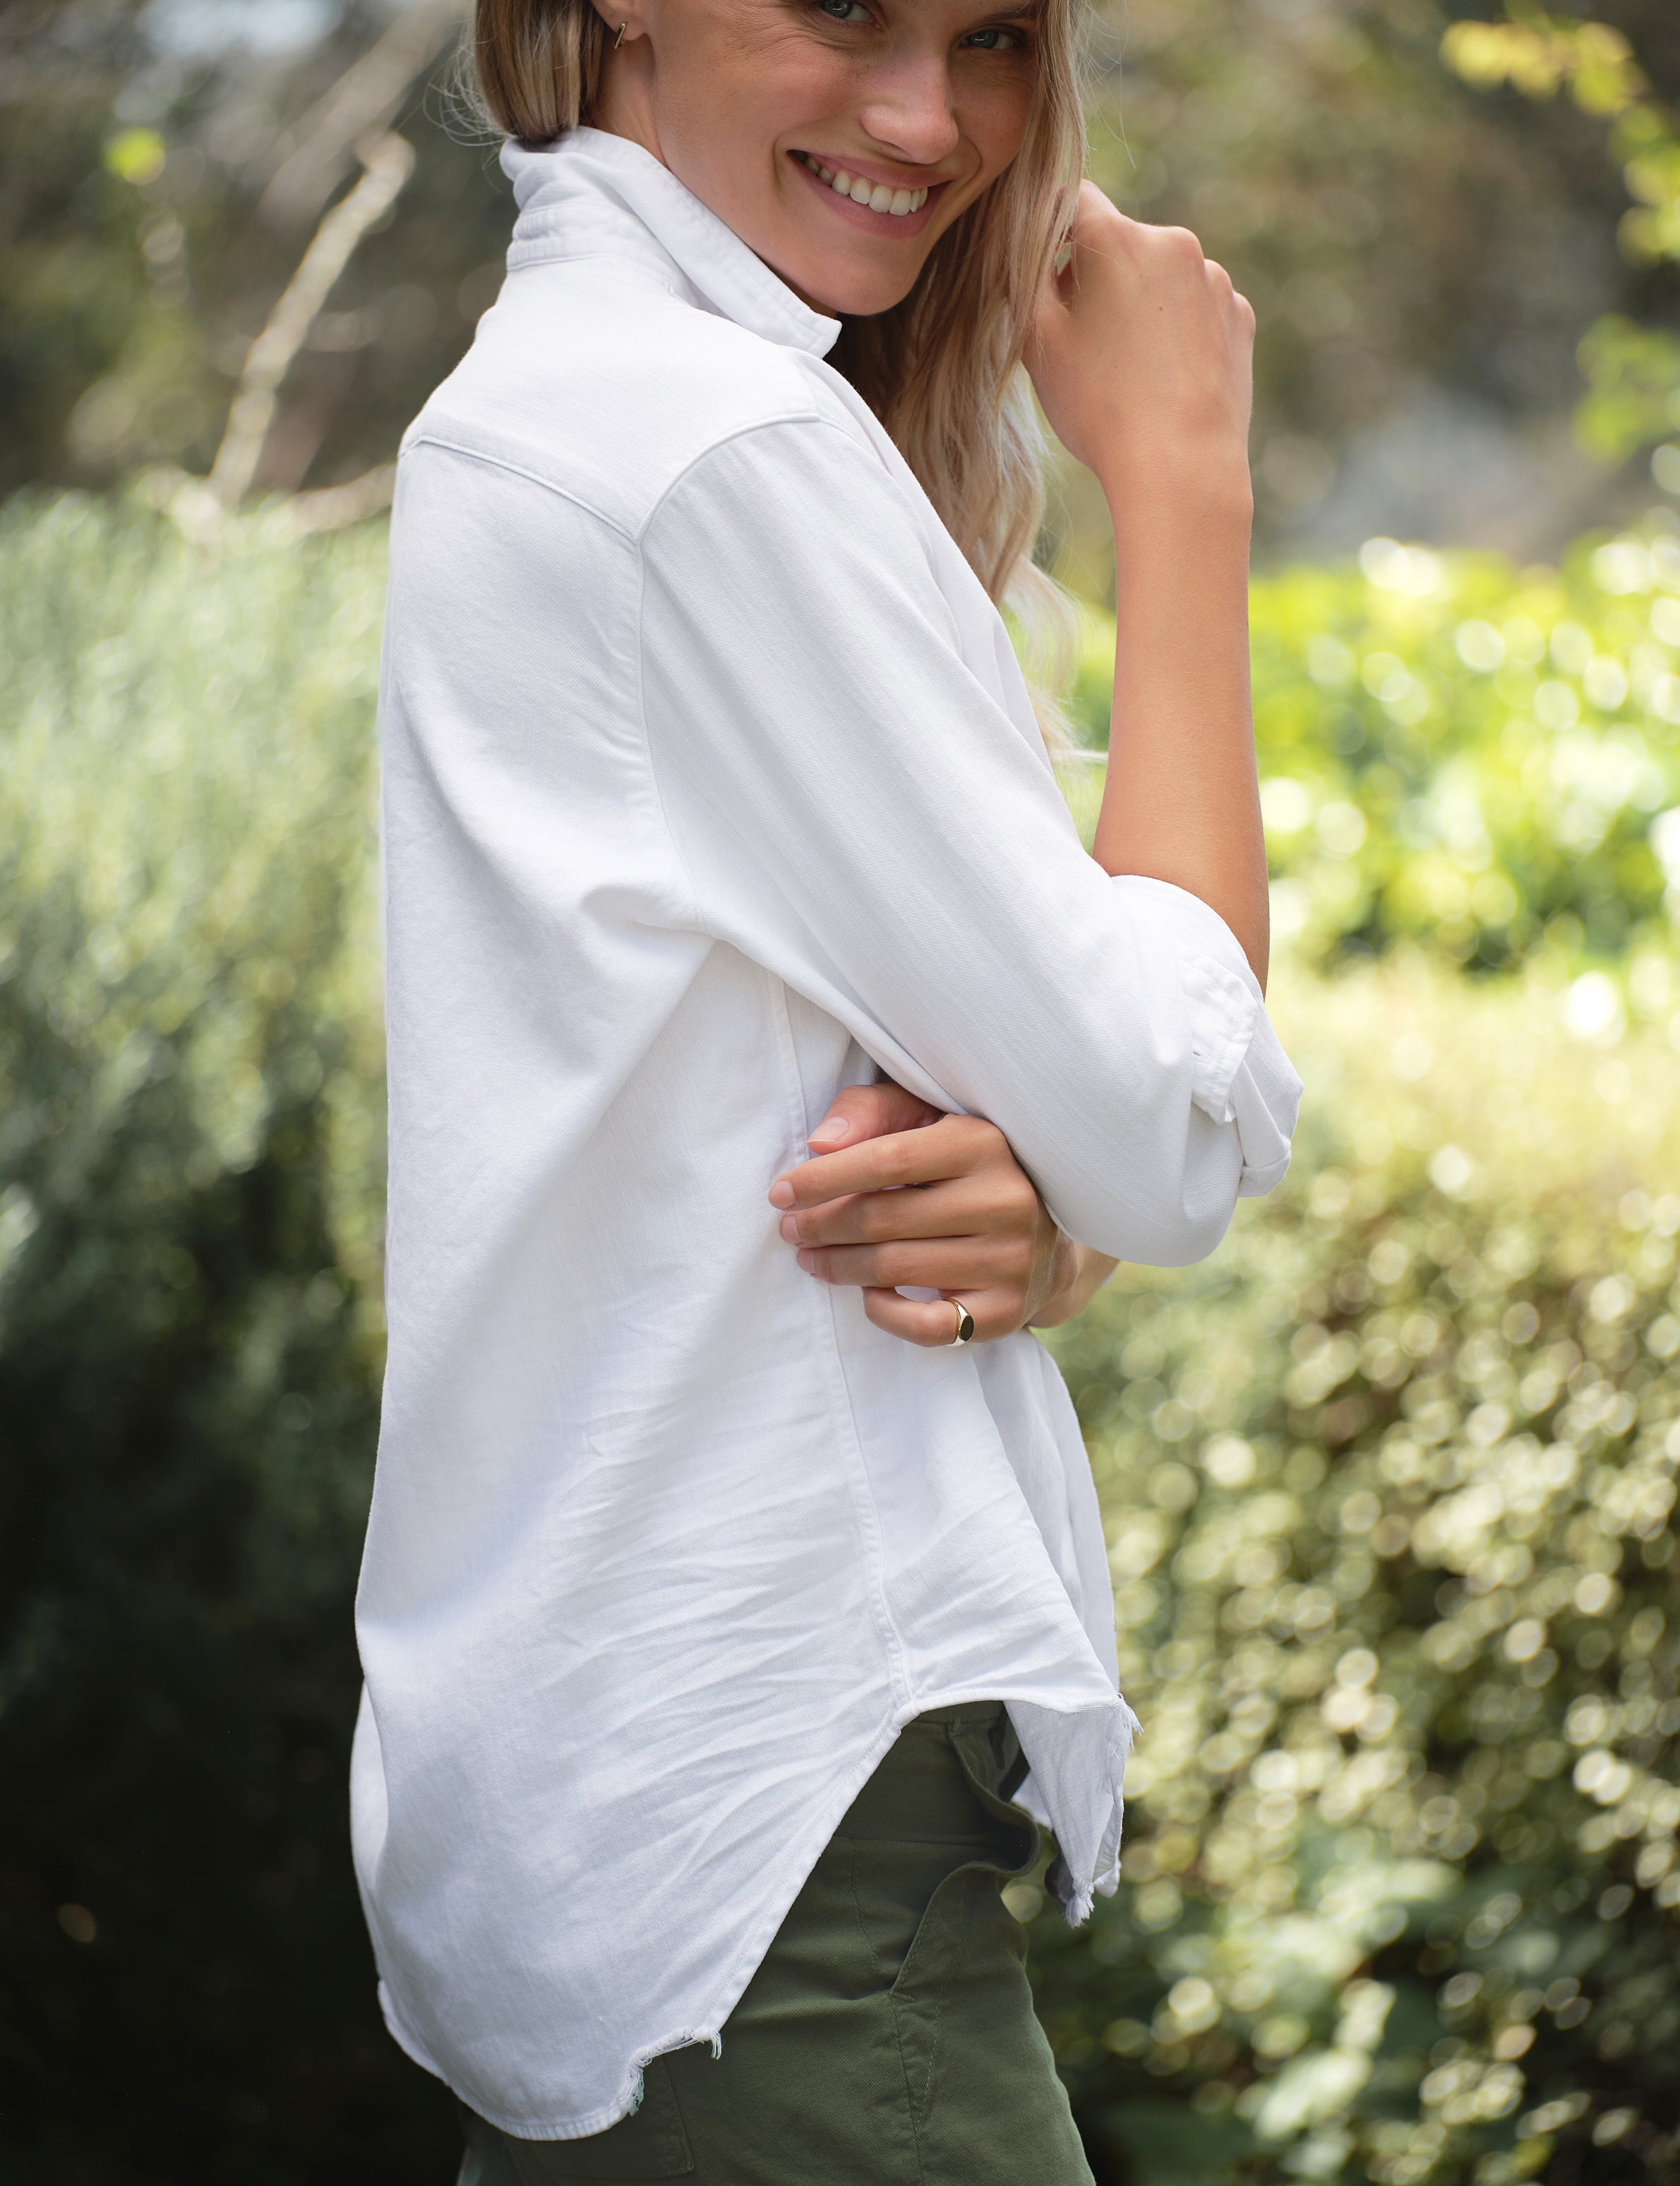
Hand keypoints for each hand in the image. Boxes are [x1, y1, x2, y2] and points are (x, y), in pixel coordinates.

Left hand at [766, 1083, 1113, 1346]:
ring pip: (894, 1269)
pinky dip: (884, 1312)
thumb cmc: (967, 1167)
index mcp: (983, 1143)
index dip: (823, 1179)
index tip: (781, 1192)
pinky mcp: (1006, 1312)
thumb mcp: (930, 1119)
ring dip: (837, 1267)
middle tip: (790, 1230)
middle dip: (821, 1225)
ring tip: (810, 1258)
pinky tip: (867, 1294)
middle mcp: (1004, 1201)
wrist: (1054, 1234)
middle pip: (882, 1219)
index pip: (886, 1160)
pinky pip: (925, 1325)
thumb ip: (873, 1111)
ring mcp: (1010, 1261)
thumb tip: (820, 1144)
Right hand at [1026, 181, 1253, 507]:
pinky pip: (1196, 309)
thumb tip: (1029, 247)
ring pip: (1161, 277)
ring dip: (1139, 303)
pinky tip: (1164, 378)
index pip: (1073, 198)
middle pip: (1120, 241)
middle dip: (1097, 276)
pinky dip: (1177, 331)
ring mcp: (1214, 280)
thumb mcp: (1036, 343)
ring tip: (1127, 369)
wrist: (1182, 468)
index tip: (1044, 272)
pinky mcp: (1239, 316)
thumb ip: (1025, 277)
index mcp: (1117, 238)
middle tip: (1081, 341)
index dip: (1051, 230)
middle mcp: (1174, 242)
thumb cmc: (1099, 407)